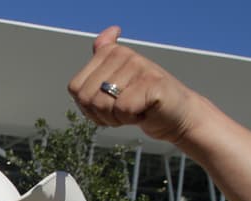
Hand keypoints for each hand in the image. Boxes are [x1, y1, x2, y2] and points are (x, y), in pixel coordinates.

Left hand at [67, 26, 204, 144]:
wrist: (175, 115)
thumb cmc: (143, 101)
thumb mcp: (117, 81)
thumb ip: (103, 60)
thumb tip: (110, 32)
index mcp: (110, 52)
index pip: (75, 89)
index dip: (87, 107)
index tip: (109, 104)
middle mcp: (124, 54)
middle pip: (87, 98)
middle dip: (102, 115)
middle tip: (123, 110)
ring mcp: (139, 66)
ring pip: (103, 105)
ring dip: (117, 118)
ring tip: (135, 109)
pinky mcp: (152, 83)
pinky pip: (122, 110)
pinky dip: (132, 119)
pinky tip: (144, 111)